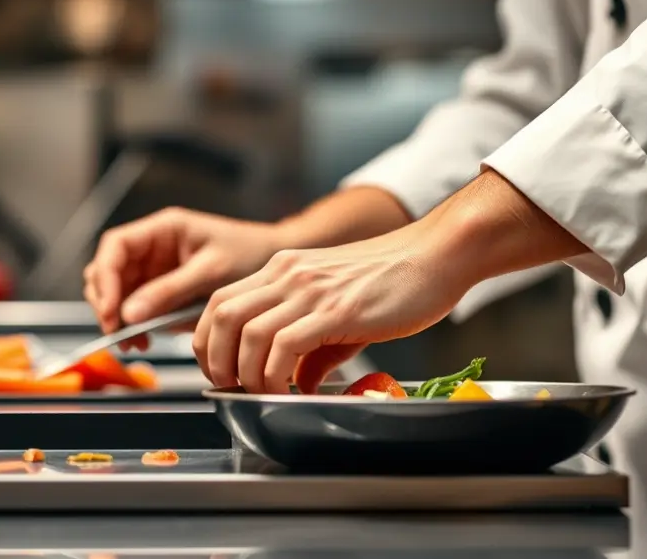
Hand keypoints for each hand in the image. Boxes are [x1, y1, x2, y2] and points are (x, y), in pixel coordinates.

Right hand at [84, 207, 285, 349]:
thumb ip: (169, 290)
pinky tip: (144, 342)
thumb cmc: (250, 254)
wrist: (275, 263)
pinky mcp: (162, 293)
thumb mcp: (210, 271)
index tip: (111, 311)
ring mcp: (155, 271)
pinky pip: (136, 309)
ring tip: (135, 344)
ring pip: (117, 293)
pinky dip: (134, 326)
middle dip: (108, 304)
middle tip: (121, 335)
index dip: (106, 278)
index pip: (115, 247)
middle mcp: (152, 248)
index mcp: (162, 229)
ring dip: (118, 319)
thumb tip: (128, 314)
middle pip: (108, 272)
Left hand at [193, 217, 468, 392]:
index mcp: (284, 270)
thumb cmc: (396, 279)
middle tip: (231, 387)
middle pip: (222, 316)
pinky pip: (286, 346)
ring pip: (247, 333)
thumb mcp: (340, 307)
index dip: (208, 341)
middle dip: (216, 361)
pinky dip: (279, 376)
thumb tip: (300, 381)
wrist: (437, 253)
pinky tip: (295, 392)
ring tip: (262, 394)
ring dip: (247, 373)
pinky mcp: (338, 309)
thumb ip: (314, 345)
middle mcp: (289, 275)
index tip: (220, 371)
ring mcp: (311, 290)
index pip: (220, 301)